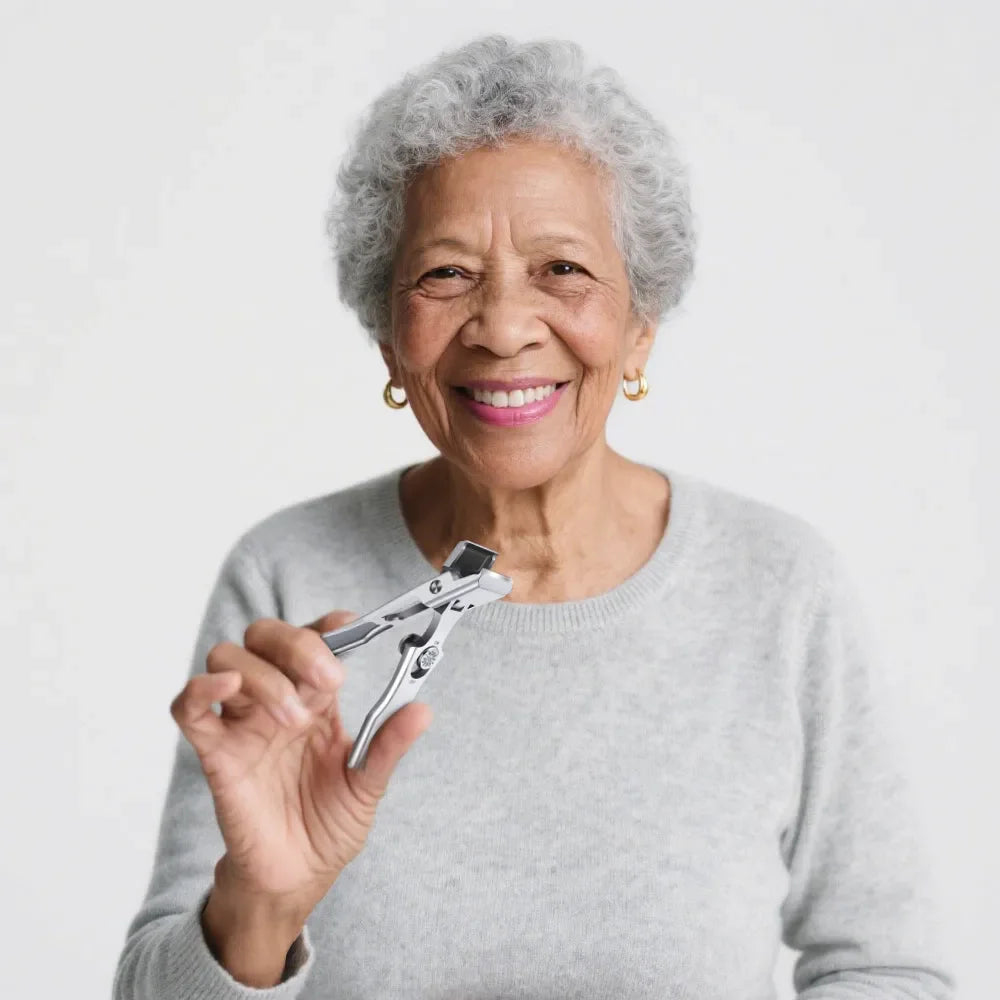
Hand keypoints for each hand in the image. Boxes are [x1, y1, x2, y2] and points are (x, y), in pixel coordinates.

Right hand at [170, 609, 432, 923]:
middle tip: (330, 679)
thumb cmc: (329, 825)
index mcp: (316, 699)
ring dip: (263, 675)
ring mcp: (242, 722)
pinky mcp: (215, 752)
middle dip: (297, 644)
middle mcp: (276, 699)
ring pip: (229, 659)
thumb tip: (422, 710)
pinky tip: (226, 687)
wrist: (297, 878)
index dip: (327, 626)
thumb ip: (388, 746)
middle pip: (267, 636)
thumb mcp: (367, 785)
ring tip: (295, 717)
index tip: (350, 624)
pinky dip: (199, 689)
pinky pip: (188, 708)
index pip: (313, 640)